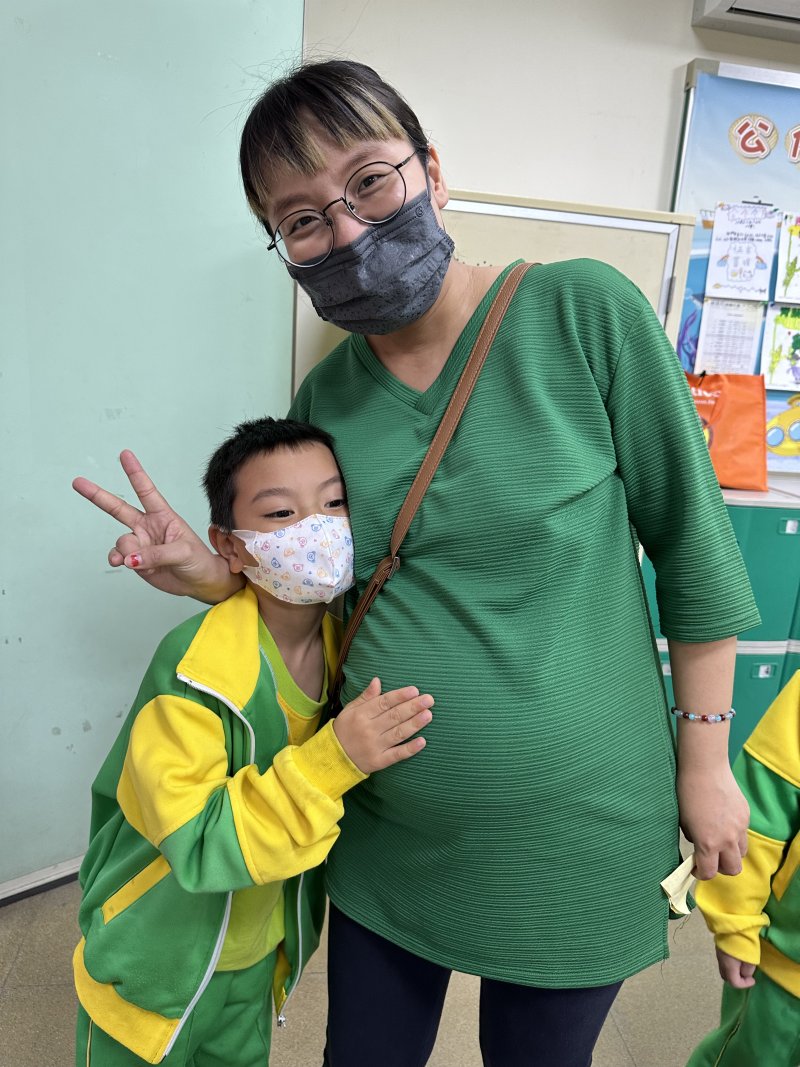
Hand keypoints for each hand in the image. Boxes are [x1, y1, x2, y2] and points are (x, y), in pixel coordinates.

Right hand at [73, 450, 239, 602]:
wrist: (198, 582)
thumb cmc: (197, 560)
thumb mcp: (183, 552)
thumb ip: (156, 554)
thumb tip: (129, 559)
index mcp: (163, 516)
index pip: (146, 490)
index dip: (135, 472)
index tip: (124, 454)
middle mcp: (147, 526)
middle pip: (118, 508)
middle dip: (97, 495)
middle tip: (77, 481)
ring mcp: (140, 542)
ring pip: (122, 541)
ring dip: (126, 551)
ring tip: (138, 560)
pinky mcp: (135, 560)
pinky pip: (118, 556)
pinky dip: (118, 560)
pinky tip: (124, 563)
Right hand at [333, 678, 432, 773]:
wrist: (333, 759)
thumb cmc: (344, 730)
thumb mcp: (350, 710)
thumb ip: (366, 696)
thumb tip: (377, 680)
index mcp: (361, 714)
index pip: (384, 702)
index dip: (400, 696)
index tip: (415, 690)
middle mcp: (368, 729)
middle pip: (394, 716)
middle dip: (413, 707)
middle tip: (429, 700)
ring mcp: (374, 746)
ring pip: (398, 733)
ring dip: (415, 724)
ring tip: (428, 715)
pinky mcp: (379, 761)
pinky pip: (397, 754)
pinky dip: (410, 748)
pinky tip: (422, 741)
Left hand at [678, 763, 748, 878]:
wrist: (705, 768)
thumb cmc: (686, 792)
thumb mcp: (683, 821)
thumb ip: (694, 838)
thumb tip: (698, 844)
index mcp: (708, 843)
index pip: (709, 872)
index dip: (701, 874)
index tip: (696, 868)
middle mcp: (727, 840)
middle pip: (733, 869)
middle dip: (721, 868)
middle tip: (710, 858)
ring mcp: (740, 828)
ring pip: (741, 853)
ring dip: (731, 853)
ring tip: (719, 842)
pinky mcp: (746, 816)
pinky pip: (743, 834)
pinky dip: (735, 835)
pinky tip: (724, 822)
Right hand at [715, 947, 755, 988]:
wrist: (733, 923)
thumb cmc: (744, 943)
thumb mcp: (751, 959)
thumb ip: (747, 970)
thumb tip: (744, 973)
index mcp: (728, 967)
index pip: (734, 983)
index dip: (745, 984)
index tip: (754, 980)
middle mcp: (721, 962)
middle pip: (726, 977)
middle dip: (736, 979)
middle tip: (745, 975)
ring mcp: (718, 953)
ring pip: (723, 968)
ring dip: (732, 971)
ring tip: (742, 966)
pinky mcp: (719, 946)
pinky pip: (723, 961)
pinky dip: (729, 964)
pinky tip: (736, 957)